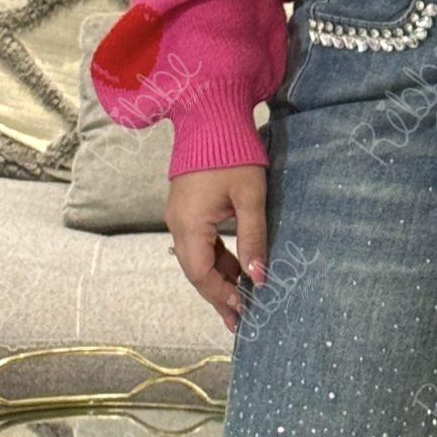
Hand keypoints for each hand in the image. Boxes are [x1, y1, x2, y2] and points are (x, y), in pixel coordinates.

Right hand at [166, 166, 267, 332]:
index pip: (200, 273)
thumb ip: (253, 239)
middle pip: (196, 271)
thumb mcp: (251, 197)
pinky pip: (199, 244)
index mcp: (188, 223)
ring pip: (197, 259)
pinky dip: (216, 260)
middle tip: (239, 321)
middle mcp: (177, 224)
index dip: (221, 294)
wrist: (210, 116)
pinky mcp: (187, 210)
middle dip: (218, 295)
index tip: (243, 311)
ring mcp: (180, 217)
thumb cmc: (233, 154)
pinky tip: (235, 272)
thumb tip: (259, 277)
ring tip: (240, 302)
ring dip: (218, 279)